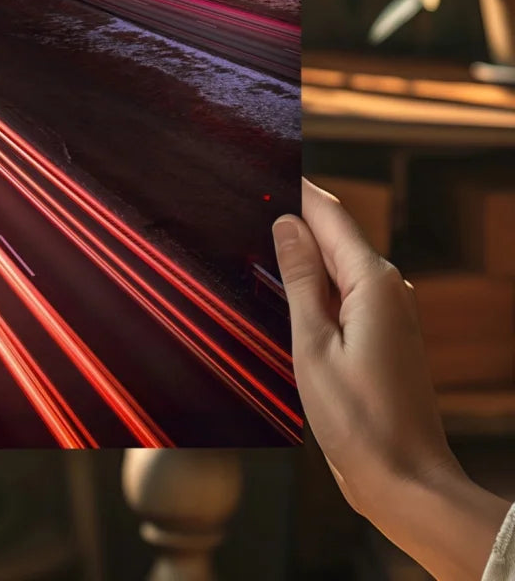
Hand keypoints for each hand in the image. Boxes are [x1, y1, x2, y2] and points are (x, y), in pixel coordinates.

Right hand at [273, 179, 508, 579]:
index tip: (264, 168)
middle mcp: (388, 289)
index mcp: (373, 283)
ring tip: (256, 241)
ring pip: (338, 263)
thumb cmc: (358, 419)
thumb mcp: (312, 343)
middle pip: (334, 235)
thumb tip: (286, 224)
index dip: (297, 189)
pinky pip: (344, 291)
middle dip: (294, 217)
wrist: (404, 481)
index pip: (330, 213)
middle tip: (247, 204)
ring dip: (302, 252)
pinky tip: (285, 290)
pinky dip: (315, 282)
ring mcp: (390, 312)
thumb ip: (299, 278)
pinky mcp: (384, 334)